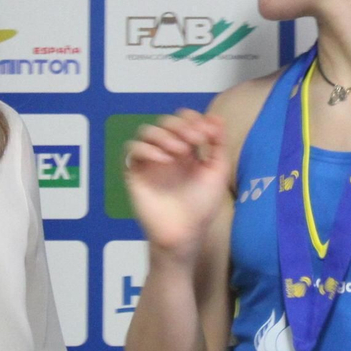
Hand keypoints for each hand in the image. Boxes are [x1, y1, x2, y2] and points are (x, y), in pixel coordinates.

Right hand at [123, 110, 229, 261]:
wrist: (185, 232)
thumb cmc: (202, 206)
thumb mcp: (217, 171)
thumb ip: (218, 144)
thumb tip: (216, 118)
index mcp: (187, 150)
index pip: (183, 121)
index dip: (193, 119)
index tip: (206, 133)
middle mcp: (167, 152)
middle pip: (165, 122)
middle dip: (180, 125)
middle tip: (194, 140)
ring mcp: (150, 162)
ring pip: (146, 131)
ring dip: (164, 134)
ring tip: (179, 150)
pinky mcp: (135, 173)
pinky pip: (131, 150)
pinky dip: (146, 148)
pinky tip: (163, 159)